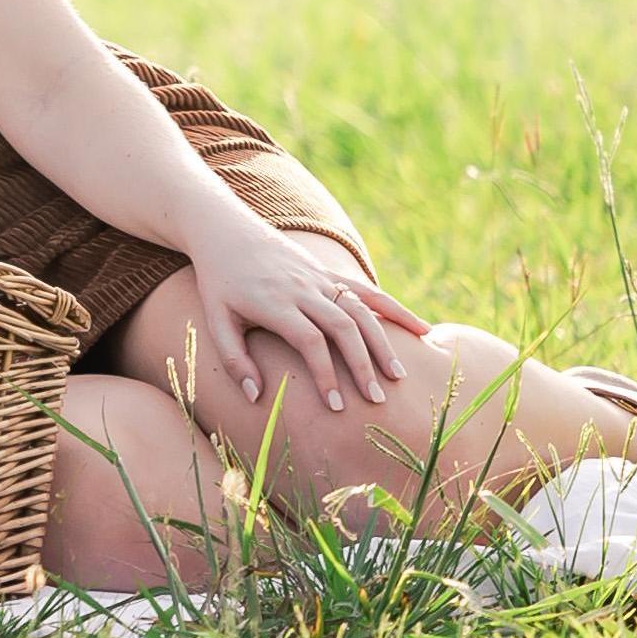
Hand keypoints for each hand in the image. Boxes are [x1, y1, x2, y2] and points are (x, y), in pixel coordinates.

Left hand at [183, 214, 427, 421]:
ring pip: (361, 310)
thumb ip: (233, 359)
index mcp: (274, 303)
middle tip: (376, 400)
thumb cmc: (218, 283)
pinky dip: (396, 309)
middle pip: (342, 327)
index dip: (325, 373)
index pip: (309, 341)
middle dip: (362, 365)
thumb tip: (255, 397)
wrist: (226, 231)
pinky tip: (421, 330)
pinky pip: (367, 292)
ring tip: (398, 376)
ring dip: (382, 343)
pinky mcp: (329, 272)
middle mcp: (302, 289)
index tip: (335, 406)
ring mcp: (319, 278)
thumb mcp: (215, 320)